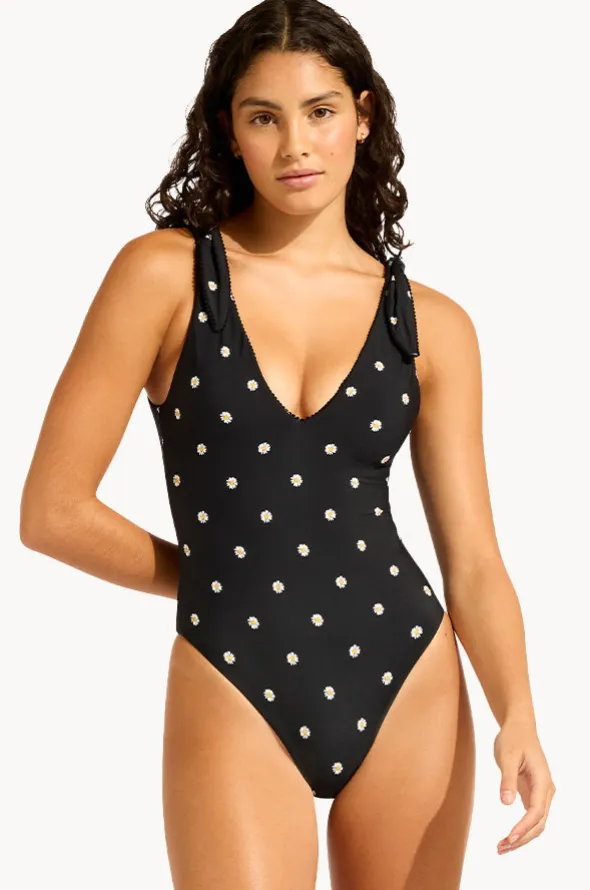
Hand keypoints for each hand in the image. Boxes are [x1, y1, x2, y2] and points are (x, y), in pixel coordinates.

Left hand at [493, 718, 555, 853]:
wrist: (519, 728)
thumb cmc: (513, 738)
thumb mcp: (506, 756)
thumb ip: (507, 779)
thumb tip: (506, 803)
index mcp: (542, 780)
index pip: (536, 811)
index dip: (524, 827)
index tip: (509, 838)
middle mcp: (546, 790)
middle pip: (539, 823)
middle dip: (522, 838)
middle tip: (500, 848)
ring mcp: (541, 793)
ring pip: (536, 823)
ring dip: (522, 838)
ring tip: (501, 847)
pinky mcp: (534, 794)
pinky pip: (531, 817)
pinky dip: (521, 830)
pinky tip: (508, 838)